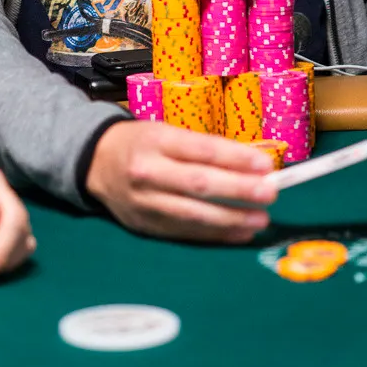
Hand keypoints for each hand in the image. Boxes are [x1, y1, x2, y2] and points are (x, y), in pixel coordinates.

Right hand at [86, 120, 276, 241]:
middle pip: (199, 183)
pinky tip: (239, 232)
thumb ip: (204, 149)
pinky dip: (216, 234)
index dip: (235, 158)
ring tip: (261, 219)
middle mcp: (148, 171)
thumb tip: (251, 163)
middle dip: (239, 190)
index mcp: (155, 140)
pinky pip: (186, 232)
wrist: (95, 163)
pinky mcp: (146, 226)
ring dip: (232, 218)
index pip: (201, 149)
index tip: (265, 164)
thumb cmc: (141, 143)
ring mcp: (145, 202)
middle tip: (270, 193)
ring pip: (194, 214)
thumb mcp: (166, 133)